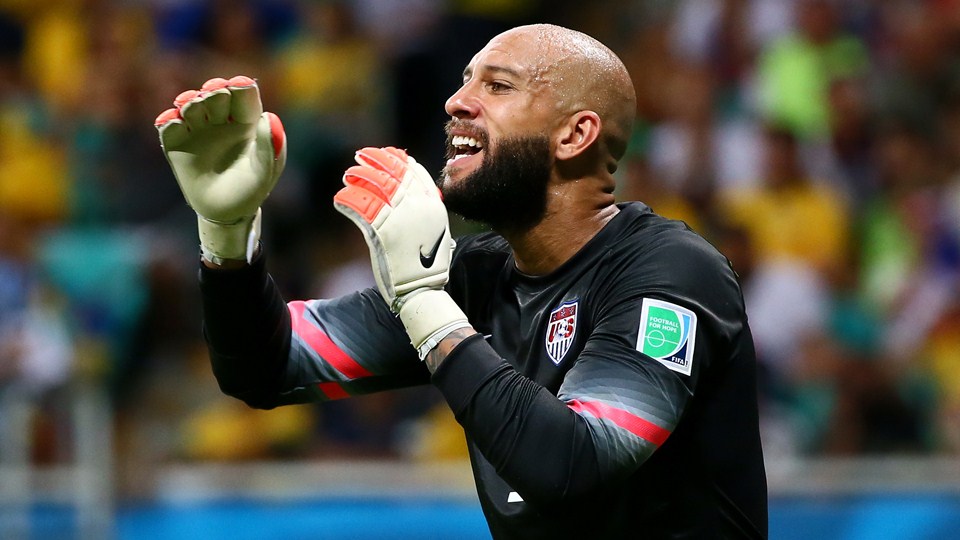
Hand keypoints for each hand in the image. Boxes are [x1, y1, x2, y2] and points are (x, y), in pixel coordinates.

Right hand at [155, 76, 285, 263]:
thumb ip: (270, 146)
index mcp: (246, 121)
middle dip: (213, 91)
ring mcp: (197, 130)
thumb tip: (269, 117)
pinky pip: (169, 127)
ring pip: (191, 105)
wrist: (226, 212)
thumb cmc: (251, 188)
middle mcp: (220, 120)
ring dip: (189, 101)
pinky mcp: (177, 143)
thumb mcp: (265, 170)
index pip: (243, 95)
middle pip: (215, 95)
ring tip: (189, 106)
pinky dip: (169, 121)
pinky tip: (173, 121)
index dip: (239, 86)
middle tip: (212, 94)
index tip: (235, 85)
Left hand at [334, 147, 470, 358]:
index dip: (400, 161)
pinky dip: (348, 200)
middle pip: (394, 174)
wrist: (421, 289)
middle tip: (362, 155)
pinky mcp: (381, 231)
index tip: (389, 152)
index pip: (416, 173)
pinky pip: (360, 207)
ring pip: (376, 186)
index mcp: (434, 205)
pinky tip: (340, 198)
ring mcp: (400, 217)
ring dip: (360, 176)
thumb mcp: (436, 231)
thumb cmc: (427, 265)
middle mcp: (419, 207)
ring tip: (349, 174)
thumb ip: (425, 211)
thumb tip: (411, 195)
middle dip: (377, 160)